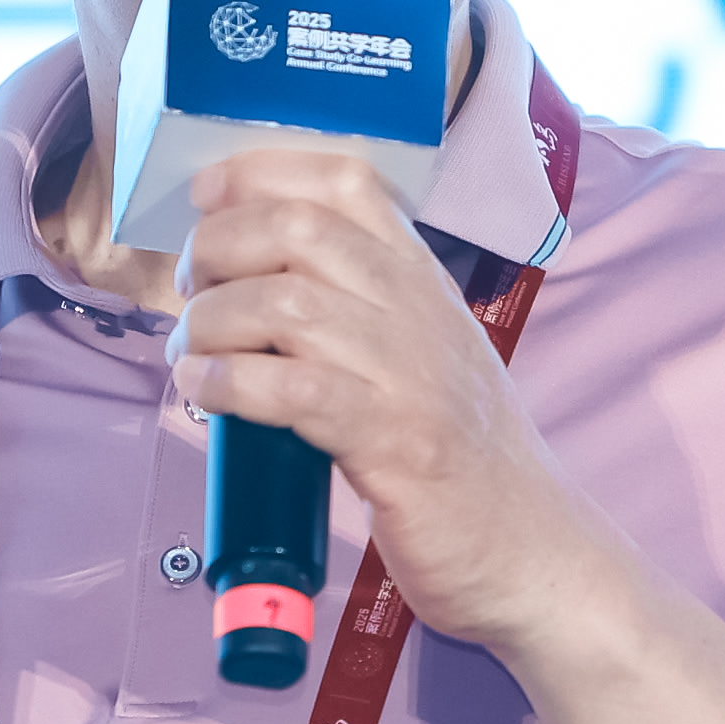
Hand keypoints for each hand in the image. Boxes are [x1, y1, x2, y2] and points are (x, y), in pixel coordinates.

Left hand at [168, 149, 616, 658]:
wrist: (534, 552)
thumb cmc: (464, 462)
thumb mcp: (424, 357)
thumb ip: (362, 311)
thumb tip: (251, 281)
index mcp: (423, 281)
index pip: (348, 181)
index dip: (262, 171)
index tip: (207, 196)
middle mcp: (418, 311)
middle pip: (299, 229)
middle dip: (217, 247)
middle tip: (191, 293)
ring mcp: (410, 375)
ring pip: (286, 304)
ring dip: (212, 321)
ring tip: (189, 355)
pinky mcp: (395, 444)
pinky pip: (296, 389)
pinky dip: (232, 382)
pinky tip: (206, 391)